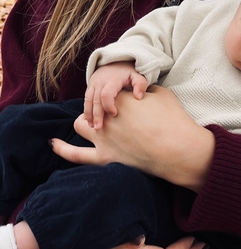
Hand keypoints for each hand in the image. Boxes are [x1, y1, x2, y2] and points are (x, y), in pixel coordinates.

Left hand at [52, 86, 214, 192]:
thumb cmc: (174, 121)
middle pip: (93, 106)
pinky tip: (53, 144)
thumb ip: (146, 90)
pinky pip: (76, 155)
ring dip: (86, 123)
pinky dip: (63, 149)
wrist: (179, 149)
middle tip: (117, 116)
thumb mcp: (163, 95)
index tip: (134, 106)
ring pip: (81, 125)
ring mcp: (103, 138)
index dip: (122, 99)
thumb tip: (140, 91)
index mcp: (121, 98)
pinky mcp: (104, 158)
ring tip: (97, 127)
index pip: (112, 93)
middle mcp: (107, 116)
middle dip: (100, 108)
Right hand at [85, 62, 147, 128]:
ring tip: (92, 126)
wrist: (116, 61)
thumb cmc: (128, 72)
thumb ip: (140, 84)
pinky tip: (89, 121)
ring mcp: (93, 84)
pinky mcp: (90, 87)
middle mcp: (100, 82)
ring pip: (88, 100)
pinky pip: (86, 99)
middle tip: (99, 127)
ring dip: (89, 114)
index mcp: (112, 80)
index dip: (108, 105)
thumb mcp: (137, 75)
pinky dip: (87, 110)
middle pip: (95, 100)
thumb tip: (138, 97)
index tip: (114, 114)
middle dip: (96, 114)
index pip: (106, 94)